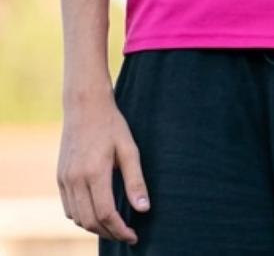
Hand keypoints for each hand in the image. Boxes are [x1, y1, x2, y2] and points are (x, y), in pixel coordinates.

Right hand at [57, 91, 148, 242]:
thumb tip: (144, 209)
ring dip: (95, 227)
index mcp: (94, 172)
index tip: (134, 235)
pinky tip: (97, 214)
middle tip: (127, 235)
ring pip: (77, 217)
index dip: (120, 229)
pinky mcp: (60, 177)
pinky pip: (68, 207)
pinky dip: (82, 217)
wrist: (85, 107)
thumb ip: (136, 181)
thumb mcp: (129, 150)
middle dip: (109, 233)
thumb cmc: (112, 126)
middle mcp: (75, 179)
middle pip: (89, 221)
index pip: (106, 213)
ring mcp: (64, 179)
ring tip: (115, 227)